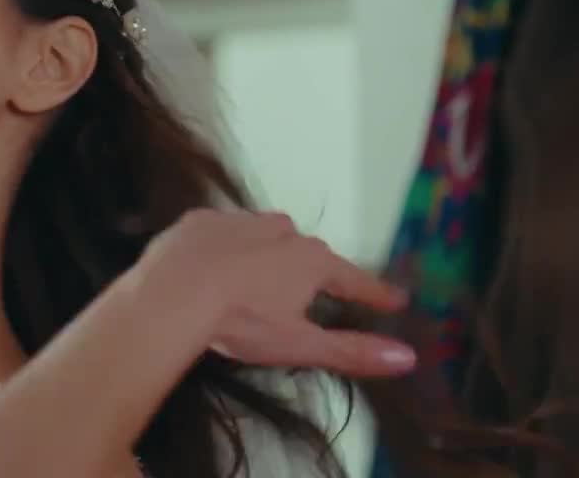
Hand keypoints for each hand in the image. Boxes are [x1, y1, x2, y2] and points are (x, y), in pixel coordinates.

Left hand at [135, 208, 415, 377]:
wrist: (170, 293)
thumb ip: (353, 350)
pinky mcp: (199, 221)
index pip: (353, 278)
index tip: (394, 300)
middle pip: (306, 252)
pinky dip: (223, 248)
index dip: (373, 292)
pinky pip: (220, 233)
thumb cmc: (241, 321)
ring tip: (258, 281)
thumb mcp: (299, 344)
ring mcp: (238, 220)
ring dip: (267, 254)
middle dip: (312, 271)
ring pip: (263, 236)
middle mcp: (281, 230)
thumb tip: (407, 357)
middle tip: (313, 293)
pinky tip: (214, 267)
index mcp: (311, 260)